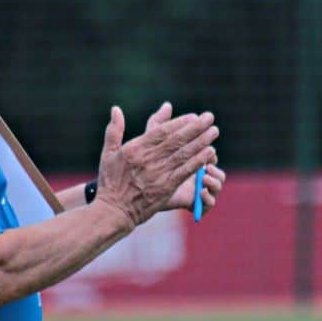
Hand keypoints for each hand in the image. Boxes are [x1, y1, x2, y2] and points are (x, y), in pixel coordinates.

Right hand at [94, 103, 218, 228]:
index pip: (162, 132)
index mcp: (135, 149)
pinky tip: (209, 153)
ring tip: (214, 132)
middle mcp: (148, 159)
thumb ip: (114, 130)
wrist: (114, 211)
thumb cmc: (110, 182)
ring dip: (201, 142)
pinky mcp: (166, 187)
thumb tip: (116, 109)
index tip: (193, 116)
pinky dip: (198, 161)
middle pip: (176, 140)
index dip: (179, 123)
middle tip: (210, 117)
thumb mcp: (108, 153)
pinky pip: (185, 171)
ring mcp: (158, 174)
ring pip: (183, 154)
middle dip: (195, 128)